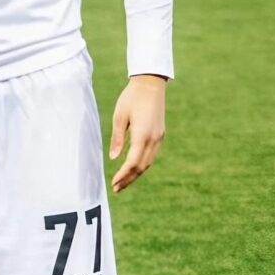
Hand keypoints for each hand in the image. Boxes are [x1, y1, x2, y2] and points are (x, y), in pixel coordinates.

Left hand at [108, 74, 166, 191]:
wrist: (151, 84)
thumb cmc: (131, 98)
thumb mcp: (119, 117)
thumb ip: (117, 138)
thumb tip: (114, 158)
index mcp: (142, 134)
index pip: (133, 162)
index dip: (123, 175)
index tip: (114, 183)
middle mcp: (154, 139)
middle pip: (142, 166)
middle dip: (129, 179)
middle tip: (116, 189)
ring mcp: (159, 137)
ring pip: (148, 162)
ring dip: (136, 174)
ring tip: (123, 183)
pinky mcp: (160, 134)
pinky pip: (151, 154)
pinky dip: (142, 164)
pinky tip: (133, 169)